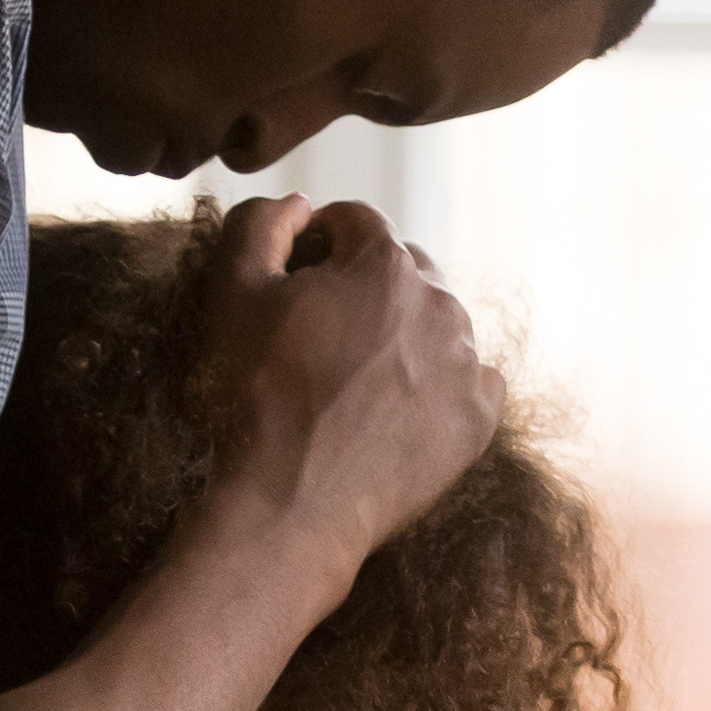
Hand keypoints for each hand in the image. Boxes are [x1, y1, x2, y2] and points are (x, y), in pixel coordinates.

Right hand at [192, 196, 501, 575]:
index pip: (354, 223)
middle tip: (321, 336)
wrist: (290, 506)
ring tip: (354, 379)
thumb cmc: (253, 398)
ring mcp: (466, 362)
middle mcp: (441, 302)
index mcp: (385, 263)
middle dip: (365, 286)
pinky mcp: (478, 418)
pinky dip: (437, 385)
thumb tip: (299, 204)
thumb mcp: (231, 292)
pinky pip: (467, 379)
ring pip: (435, 323)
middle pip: (403, 269)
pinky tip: (394, 410)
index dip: (317, 244)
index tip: (296, 283)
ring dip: (402, 335)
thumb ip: (259, 224)